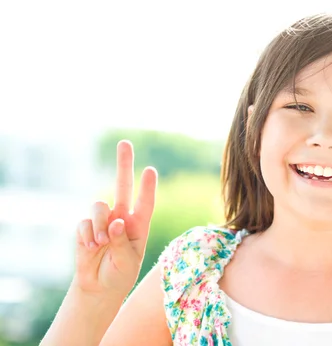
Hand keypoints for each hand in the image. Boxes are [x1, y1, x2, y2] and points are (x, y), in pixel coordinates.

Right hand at [74, 140, 156, 299]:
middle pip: (122, 186)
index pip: (145, 203)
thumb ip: (121, 241)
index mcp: (139, 225)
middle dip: (124, 164)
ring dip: (99, 224)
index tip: (149, 170)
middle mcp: (122, 218)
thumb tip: (116, 221)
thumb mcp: (127, 261)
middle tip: (125, 142)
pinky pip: (84, 223)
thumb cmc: (120, 274)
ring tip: (100, 243)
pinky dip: (87, 236)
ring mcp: (103, 221)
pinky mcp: (86, 227)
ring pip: (99, 206)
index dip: (147, 187)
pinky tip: (90, 248)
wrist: (98, 287)